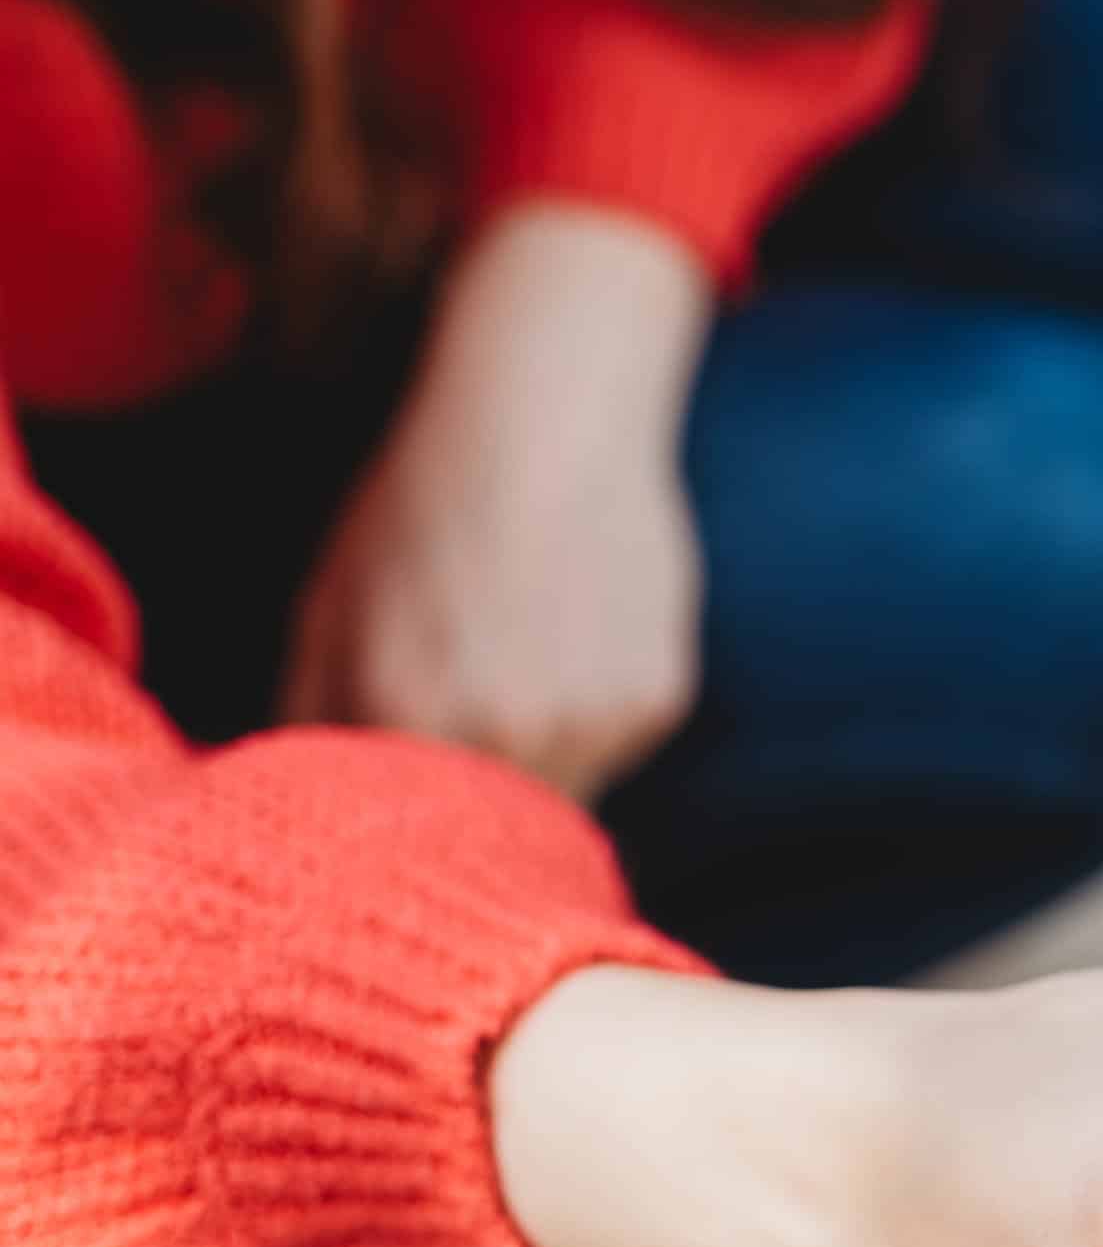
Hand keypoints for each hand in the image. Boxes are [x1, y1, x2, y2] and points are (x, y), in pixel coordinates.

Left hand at [283, 204, 711, 798]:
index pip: (410, 829)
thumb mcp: (325, 605)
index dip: (409, 820)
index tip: (412, 796)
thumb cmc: (422, 507)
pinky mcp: (658, 695)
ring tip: (525, 658)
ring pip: (566, 789)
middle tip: (472, 715)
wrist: (544, 417)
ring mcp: (593, 716)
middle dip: (479, 797)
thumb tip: (301, 804)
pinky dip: (597, 709)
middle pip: (494, 824)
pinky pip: (619, 743)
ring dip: (542, 752)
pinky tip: (579, 633)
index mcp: (409, 713)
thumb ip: (312, 721)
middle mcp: (509, 729)